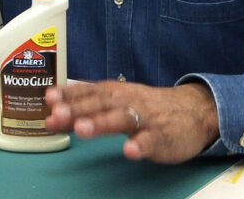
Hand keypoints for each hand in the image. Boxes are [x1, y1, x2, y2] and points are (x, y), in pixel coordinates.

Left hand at [44, 80, 218, 163]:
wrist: (195, 110)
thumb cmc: (149, 107)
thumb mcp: (119, 99)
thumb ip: (88, 103)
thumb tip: (54, 105)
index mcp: (116, 93)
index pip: (88, 91)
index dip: (68, 95)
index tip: (48, 97)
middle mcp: (128, 101)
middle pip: (101, 103)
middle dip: (78, 108)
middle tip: (56, 114)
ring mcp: (146, 119)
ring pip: (122, 118)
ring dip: (101, 123)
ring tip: (83, 129)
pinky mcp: (162, 137)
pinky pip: (150, 141)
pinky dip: (140, 145)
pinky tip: (130, 151)